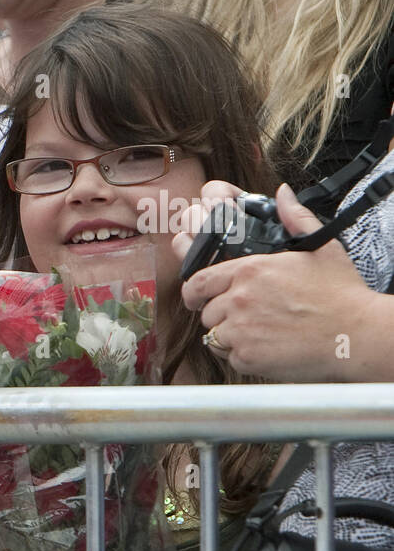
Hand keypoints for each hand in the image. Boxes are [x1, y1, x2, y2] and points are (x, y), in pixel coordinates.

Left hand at [175, 181, 378, 380]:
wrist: (356, 334)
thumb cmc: (340, 294)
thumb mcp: (320, 247)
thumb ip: (295, 219)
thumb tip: (283, 194)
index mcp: (249, 270)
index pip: (198, 281)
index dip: (194, 292)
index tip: (197, 298)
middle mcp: (238, 299)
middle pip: (206, 312)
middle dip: (220, 315)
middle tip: (244, 318)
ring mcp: (241, 329)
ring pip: (214, 336)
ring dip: (230, 336)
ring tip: (260, 333)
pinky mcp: (247, 356)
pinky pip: (230, 357)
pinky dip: (243, 355)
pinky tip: (266, 348)